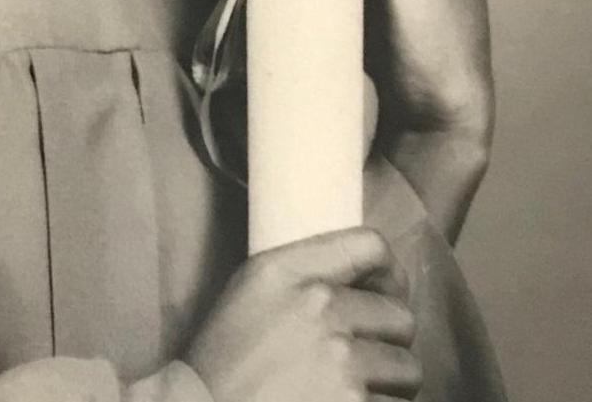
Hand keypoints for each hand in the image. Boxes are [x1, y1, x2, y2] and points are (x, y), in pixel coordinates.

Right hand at [183, 227, 420, 400]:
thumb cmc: (224, 360)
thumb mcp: (249, 293)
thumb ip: (301, 275)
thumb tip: (362, 281)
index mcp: (289, 270)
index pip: (371, 246)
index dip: (388, 273)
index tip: (381, 294)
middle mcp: (320, 307)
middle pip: (401, 316)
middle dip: (388, 339)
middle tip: (363, 357)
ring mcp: (342, 362)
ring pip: (408, 369)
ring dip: (389, 383)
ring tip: (354, 391)